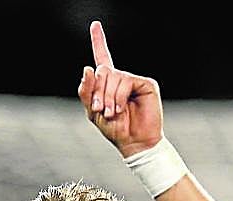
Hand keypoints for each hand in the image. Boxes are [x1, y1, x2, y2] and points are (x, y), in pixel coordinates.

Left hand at [77, 21, 161, 156]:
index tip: (95, 25)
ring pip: (114, 77)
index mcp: (108, 84)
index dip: (99, 41)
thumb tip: (87, 68)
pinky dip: (119, 96)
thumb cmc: (115, 129)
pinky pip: (125, 82)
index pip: (102, 58)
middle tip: (100, 109)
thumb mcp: (93, 112)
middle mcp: (121, 78)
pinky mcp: (145, 83)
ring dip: (108, 97)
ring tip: (112, 113)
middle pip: (102, 71)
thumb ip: (87, 92)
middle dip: (98, 91)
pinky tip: (120, 109)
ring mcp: (134, 80)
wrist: (133, 142)